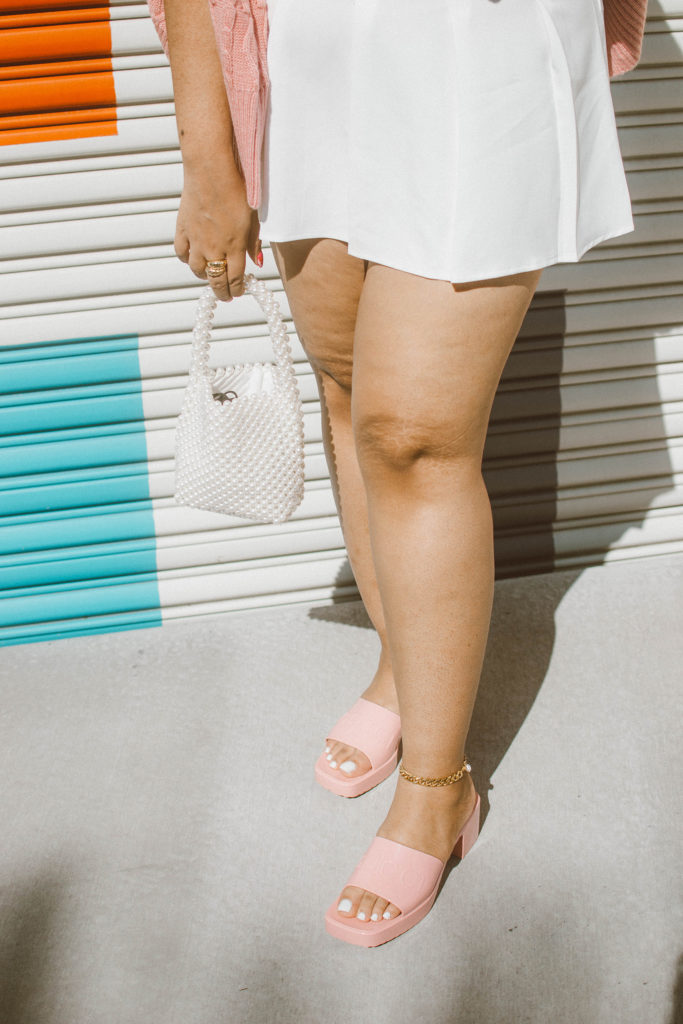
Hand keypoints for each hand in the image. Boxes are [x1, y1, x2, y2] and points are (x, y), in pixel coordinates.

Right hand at [174, 157, 261, 301]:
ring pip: (197, 270)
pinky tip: (193, 257)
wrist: (211, 169)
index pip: (236, 279)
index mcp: (235, 246)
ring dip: (205, 276)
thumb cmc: (237, 188)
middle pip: (216, 281)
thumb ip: (254, 242)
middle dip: (222, 292)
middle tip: (225, 295)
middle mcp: (214, 247)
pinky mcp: (183, 228)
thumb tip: (257, 262)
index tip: (238, 292)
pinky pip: (181, 253)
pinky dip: (187, 258)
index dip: (237, 290)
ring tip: (211, 275)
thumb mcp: (253, 217)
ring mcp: (196, 239)